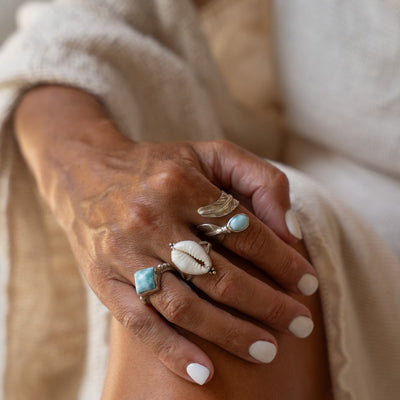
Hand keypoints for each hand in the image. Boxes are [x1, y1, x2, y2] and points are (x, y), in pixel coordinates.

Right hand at [14, 86, 317, 384]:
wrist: (87, 173)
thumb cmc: (161, 165)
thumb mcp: (212, 154)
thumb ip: (259, 180)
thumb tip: (291, 230)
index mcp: (180, 184)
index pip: (244, 232)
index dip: (283, 261)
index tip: (308, 285)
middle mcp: (150, 219)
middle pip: (219, 275)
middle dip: (267, 304)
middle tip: (300, 325)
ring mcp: (125, 253)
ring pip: (185, 305)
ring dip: (231, 334)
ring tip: (268, 350)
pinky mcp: (104, 279)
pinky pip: (141, 321)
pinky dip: (172, 351)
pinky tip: (204, 373)